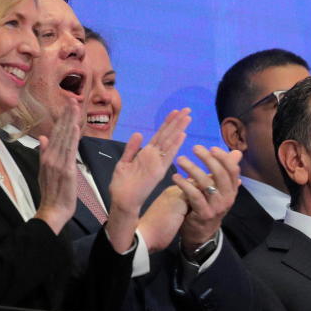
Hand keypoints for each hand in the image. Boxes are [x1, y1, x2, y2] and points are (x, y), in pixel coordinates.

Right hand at [34, 103, 81, 233]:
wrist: (53, 210)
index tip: (68, 106)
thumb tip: (43, 137)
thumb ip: (44, 153)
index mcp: (47, 156)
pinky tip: (75, 128)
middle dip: (67, 116)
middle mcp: (51, 157)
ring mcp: (58, 163)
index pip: (55, 134)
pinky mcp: (66, 170)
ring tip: (75, 108)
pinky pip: (70, 152)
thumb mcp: (45, 171)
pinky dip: (72, 139)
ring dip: (70, 122)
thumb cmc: (52, 192)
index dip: (62, 119)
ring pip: (65, 139)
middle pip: (60, 132)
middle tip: (73, 100)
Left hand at [104, 108, 190, 251]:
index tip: (175, 111)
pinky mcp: (159, 170)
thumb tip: (139, 133)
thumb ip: (131, 148)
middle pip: (168, 135)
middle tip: (187, 109)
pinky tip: (182, 135)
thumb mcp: (124, 162)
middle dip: (177, 122)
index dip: (167, 122)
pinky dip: (175, 145)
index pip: (160, 134)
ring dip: (179, 129)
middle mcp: (155, 156)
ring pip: (170, 142)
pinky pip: (168, 155)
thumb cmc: (122, 185)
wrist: (123, 201)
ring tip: (188, 117)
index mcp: (147, 154)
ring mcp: (158, 163)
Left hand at [172, 146, 241, 250]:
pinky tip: (175, 177)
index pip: (232, 170)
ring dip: (192, 169)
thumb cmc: (209, 205)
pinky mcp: (204, 214)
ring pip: (206, 184)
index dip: (223, 157)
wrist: (201, 233)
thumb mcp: (219, 188)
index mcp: (232, 189)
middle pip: (220, 174)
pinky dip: (184, 184)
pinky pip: (194, 196)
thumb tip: (236, 152)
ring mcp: (217, 207)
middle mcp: (228, 198)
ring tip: (181, 160)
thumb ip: (225, 170)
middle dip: (208, 159)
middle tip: (195, 148)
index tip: (211, 147)